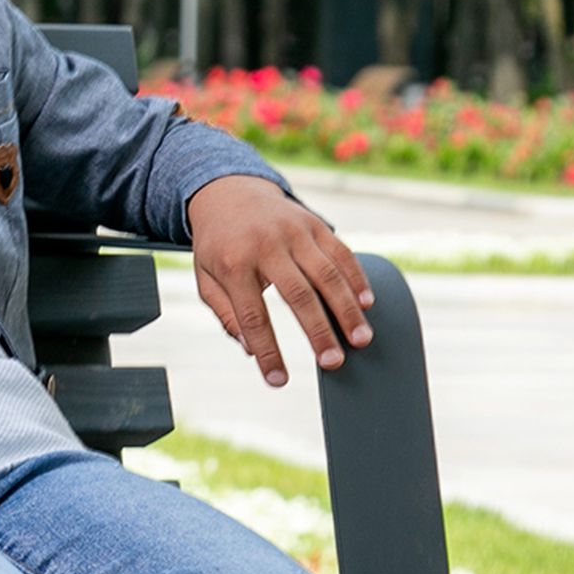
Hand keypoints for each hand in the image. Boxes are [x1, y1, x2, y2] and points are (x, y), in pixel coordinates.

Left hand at [186, 176, 374, 387]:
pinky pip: (341, 252)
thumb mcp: (206, 280)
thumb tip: (250, 349)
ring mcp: (294, 232)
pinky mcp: (314, 224)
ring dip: (347, 309)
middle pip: (298, 295)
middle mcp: (266, 246)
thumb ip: (227, 315)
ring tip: (361, 339)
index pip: (253, 317)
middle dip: (318, 332)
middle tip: (333, 363)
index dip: (267, 351)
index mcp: (234, 264)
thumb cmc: (219, 247)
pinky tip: (367, 304)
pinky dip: (356, 278)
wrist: (230, 192)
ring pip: (327, 274)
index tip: (278, 381)